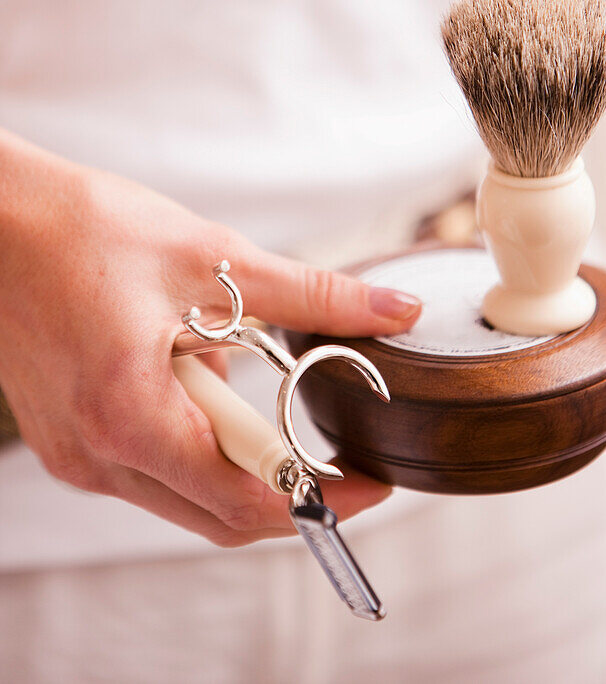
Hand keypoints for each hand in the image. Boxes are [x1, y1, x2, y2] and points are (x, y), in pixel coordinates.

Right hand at [0, 132, 420, 545]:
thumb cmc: (86, 230)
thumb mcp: (213, 259)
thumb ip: (314, 297)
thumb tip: (396, 312)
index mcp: (129, 417)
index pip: (246, 499)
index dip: (321, 498)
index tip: (370, 483)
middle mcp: (95, 456)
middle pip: (217, 511)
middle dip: (288, 487)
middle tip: (339, 452)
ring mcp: (76, 453)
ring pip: (184, 493)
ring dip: (239, 456)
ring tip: (257, 379)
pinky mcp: (71, 436)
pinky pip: (152, 465)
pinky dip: (196, 436)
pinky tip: (199, 368)